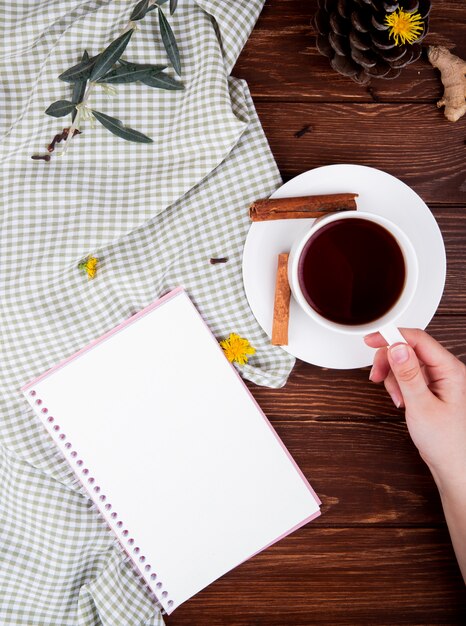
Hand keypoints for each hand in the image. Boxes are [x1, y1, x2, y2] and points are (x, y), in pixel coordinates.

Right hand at [364, 328, 465, 491]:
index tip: (371, 340)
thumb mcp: (421, 406)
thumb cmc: (447, 443)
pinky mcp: (430, 389)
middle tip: (377, 376)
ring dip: (393, 377)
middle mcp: (445, 371)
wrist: (454, 467)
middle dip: (389, 361)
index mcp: (450, 370)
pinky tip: (400, 400)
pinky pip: (408, 376)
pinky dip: (398, 386)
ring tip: (396, 398)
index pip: (418, 339)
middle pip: (408, 349)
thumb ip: (408, 374)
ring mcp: (438, 380)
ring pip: (405, 363)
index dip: (392, 336)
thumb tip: (397, 347)